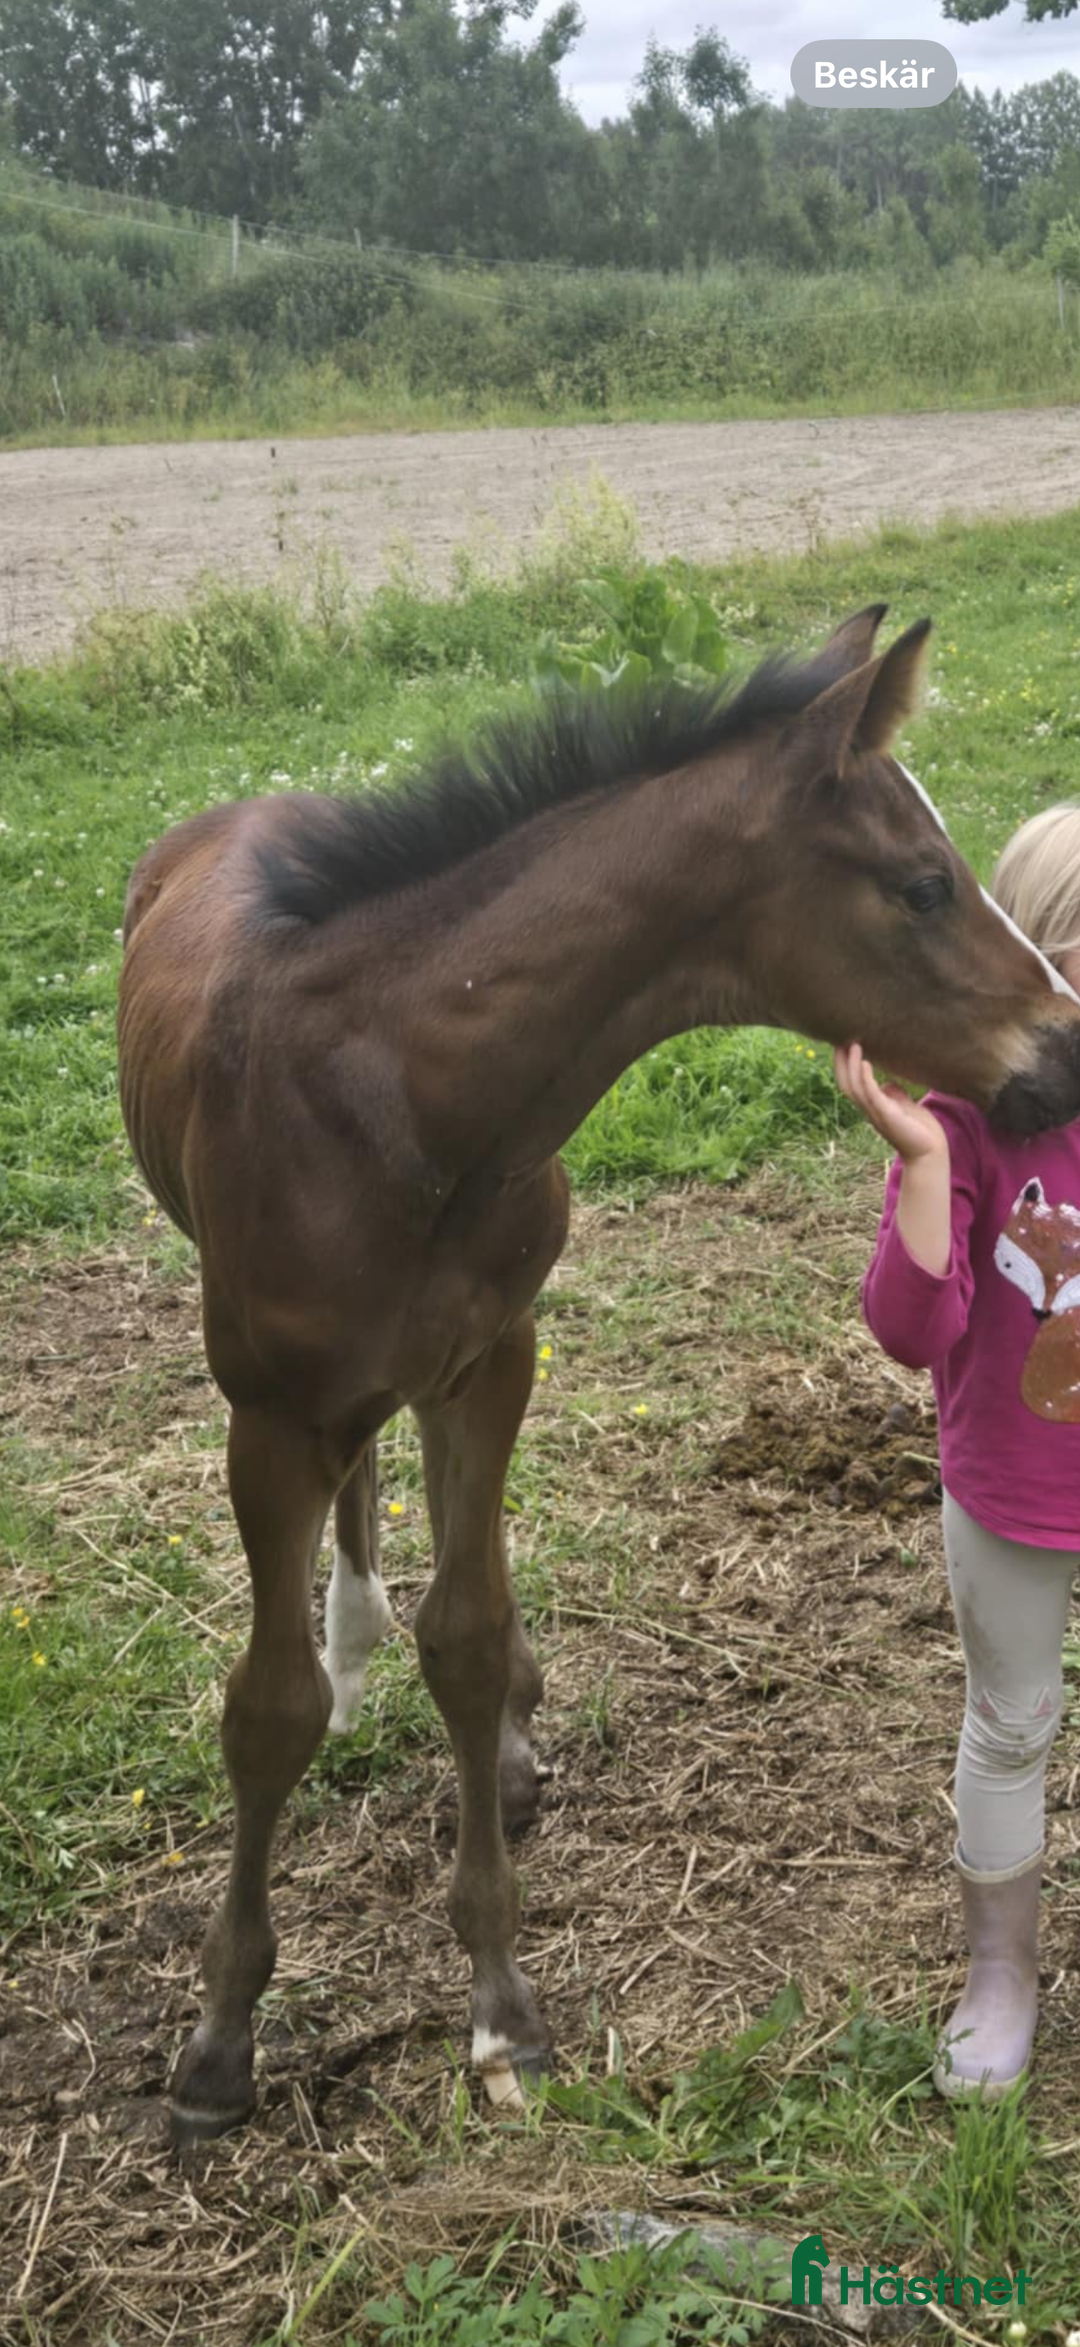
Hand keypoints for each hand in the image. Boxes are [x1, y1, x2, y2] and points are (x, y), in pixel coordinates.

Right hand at [833, 1042, 948, 1166]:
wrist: (931, 1153)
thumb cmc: (920, 1131)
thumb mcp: (906, 1107)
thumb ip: (895, 1096)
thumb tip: (889, 1083)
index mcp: (873, 1107)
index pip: (851, 1084)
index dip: (844, 1066)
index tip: (843, 1044)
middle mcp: (870, 1110)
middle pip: (846, 1085)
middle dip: (841, 1063)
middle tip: (839, 1039)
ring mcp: (877, 1113)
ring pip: (855, 1088)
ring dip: (851, 1066)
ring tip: (852, 1045)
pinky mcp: (888, 1116)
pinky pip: (871, 1095)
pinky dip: (866, 1079)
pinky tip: (864, 1063)